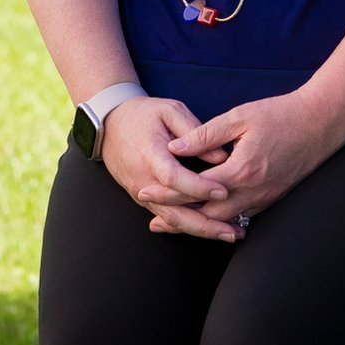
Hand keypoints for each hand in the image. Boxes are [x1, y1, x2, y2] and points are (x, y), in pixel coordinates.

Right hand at [101, 95, 241, 243]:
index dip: (199, 187)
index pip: (174, 178)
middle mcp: (144, 181)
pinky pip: (167, 217)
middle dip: (206, 224)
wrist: (110, 125)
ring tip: (230, 233)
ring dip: (201, 230)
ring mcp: (142, 194)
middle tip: (234, 230)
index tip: (223, 191)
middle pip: (174, 211)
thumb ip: (195, 131)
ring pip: (172, 220)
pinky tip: (211, 229)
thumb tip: (221, 156)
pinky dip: (189, 225)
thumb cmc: (142, 114)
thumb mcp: (169, 111)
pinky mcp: (144, 199)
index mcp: (150, 155)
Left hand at [152, 90, 335, 235]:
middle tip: (153, 220)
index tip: (145, 191)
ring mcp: (265, 198)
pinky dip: (221, 219)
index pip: (195, 188)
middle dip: (179, 218)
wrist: (321, 122)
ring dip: (199, 224)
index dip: (167, 192)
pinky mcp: (273, 198)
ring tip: (174, 224)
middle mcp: (253, 191)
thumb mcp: (240, 117)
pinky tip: (209, 217)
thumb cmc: (281, 114)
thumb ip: (205, 134)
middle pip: (208, 214)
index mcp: (241, 170)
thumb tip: (175, 147)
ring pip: (225, 220)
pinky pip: (242, 216)